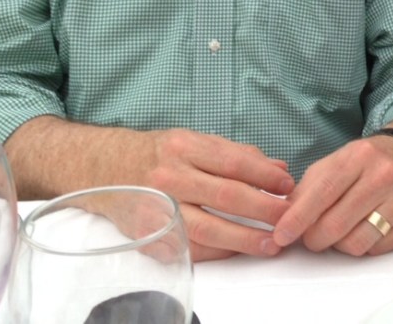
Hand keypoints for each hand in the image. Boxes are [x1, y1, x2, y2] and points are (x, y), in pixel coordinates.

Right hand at [6, 120, 294, 261]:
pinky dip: (218, 250)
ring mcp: (158, 205)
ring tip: (271, 243)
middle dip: (263, 209)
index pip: (234, 162)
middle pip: (226, 196)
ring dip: (245, 238)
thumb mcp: (194, 141)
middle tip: (288, 217)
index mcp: (185, 146)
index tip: (288, 186)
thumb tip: (278, 169)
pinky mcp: (150, 233)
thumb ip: (236, 154)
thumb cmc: (157, 154)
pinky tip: (238, 250)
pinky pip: (190, 246)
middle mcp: (170, 174)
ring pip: (209, 227)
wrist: (104, 168)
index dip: (265, 176)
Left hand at [271, 135, 392, 256]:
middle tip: (311, 237)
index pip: (322, 192)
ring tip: (341, 231)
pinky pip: (378, 249)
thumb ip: (307, 190)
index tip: (281, 236)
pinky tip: (364, 228)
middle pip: (337, 224)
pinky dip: (364, 245)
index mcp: (359, 156)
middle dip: (315, 238)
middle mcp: (385, 174)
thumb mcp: (333, 164)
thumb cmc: (364, 164)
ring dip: (340, 244)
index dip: (298, 218)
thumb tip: (283, 220)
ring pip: (356, 243)